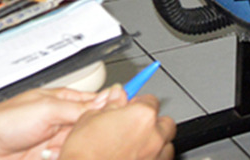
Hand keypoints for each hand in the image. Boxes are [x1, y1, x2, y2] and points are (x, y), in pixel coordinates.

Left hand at [0, 87, 107, 159]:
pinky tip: (69, 156)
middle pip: (93, 129)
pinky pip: (69, 157)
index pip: (98, 103)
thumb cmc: (5, 120)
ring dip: (83, 150)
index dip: (113, 109)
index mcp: (65, 102)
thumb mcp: (48, 109)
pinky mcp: (50, 159)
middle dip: (98, 135)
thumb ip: (80, 108)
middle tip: (103, 140)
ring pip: (82, 147)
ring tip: (79, 149)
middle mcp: (62, 122)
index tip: (127, 115)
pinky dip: (72, 156)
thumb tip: (109, 102)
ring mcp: (56, 142)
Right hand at [60, 95, 174, 159]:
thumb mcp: (90, 119)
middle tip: (133, 127)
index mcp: (142, 116)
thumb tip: (117, 95)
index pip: (151, 100)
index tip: (131, 107)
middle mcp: (154, 137)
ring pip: (165, 145)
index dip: (139, 103)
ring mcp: (156, 157)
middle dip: (153, 123)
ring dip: (155, 143)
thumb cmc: (83, 154)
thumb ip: (110, 105)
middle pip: (164, 123)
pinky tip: (135, 157)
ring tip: (134, 146)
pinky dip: (151, 158)